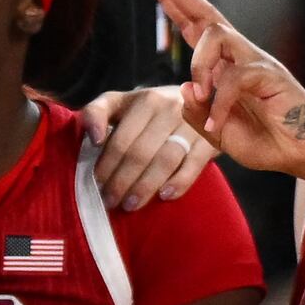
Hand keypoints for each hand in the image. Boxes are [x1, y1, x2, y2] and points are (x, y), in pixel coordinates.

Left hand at [85, 81, 217, 210]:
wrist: (199, 99)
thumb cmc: (149, 109)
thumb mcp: (120, 102)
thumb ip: (96, 113)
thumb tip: (94, 139)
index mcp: (145, 101)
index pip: (121, 140)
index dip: (106, 166)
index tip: (96, 186)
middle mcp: (169, 109)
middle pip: (141, 153)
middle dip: (122, 181)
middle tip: (110, 201)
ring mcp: (192, 125)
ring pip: (165, 160)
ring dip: (146, 186)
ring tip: (130, 205)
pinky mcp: (210, 140)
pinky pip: (194, 164)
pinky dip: (179, 182)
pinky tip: (164, 196)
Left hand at [145, 0, 304, 176]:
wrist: (302, 156)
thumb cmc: (263, 141)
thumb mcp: (215, 131)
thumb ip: (196, 113)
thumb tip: (185, 87)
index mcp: (223, 65)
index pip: (195, 26)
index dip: (175, 1)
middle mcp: (239, 56)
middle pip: (206, 15)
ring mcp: (256, 62)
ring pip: (218, 35)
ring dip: (199, 63)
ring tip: (201, 94)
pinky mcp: (271, 75)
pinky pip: (236, 77)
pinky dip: (220, 103)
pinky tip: (216, 126)